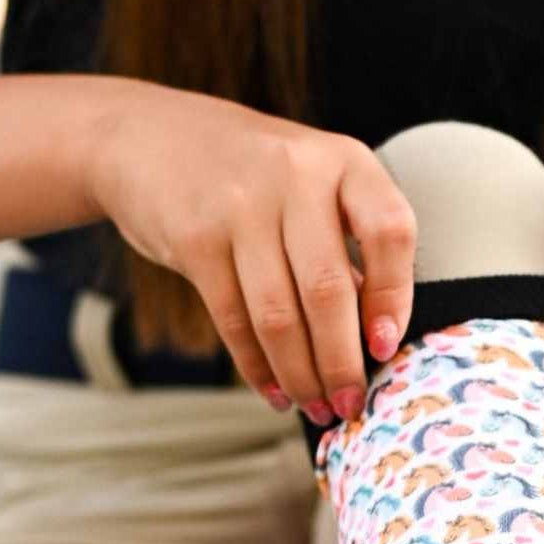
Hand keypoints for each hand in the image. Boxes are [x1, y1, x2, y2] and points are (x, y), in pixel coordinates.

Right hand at [88, 81, 416, 422]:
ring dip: (300, 374)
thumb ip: (345, 243)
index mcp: (343, 160)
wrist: (148, 137)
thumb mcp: (310, 183)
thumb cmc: (251, 174)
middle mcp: (295, 175)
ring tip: (314, 405)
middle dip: (341, 362)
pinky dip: (257, 366)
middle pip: (328, 289)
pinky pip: (234, 319)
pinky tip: (274, 390)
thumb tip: (374, 336)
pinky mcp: (195, 238)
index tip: (384, 348)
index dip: (394, 297)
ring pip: (279, 315)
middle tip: (348, 403)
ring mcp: (240, 205)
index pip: (390, 231)